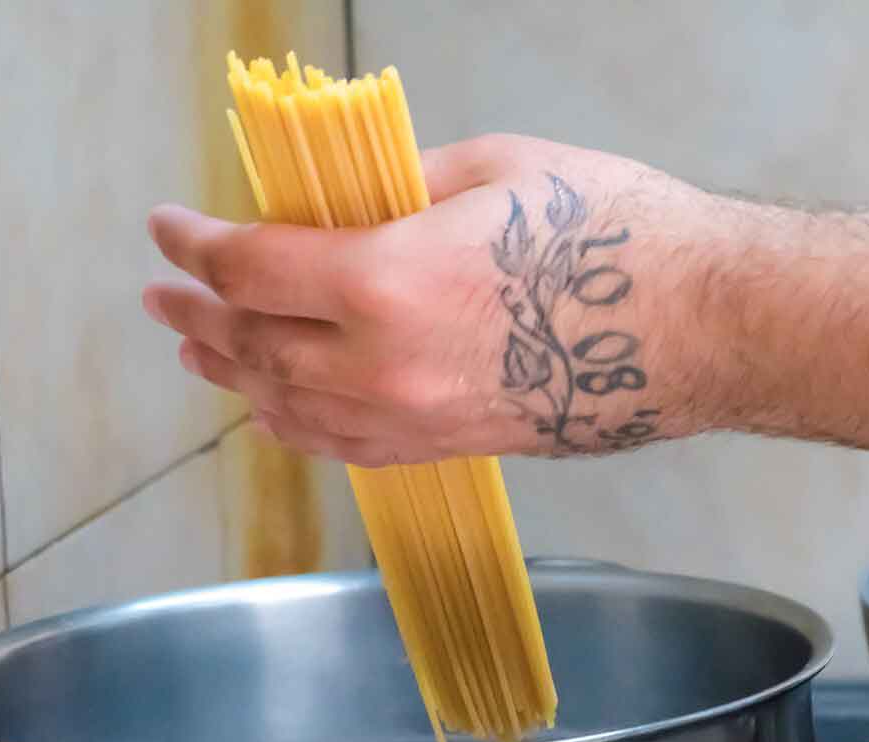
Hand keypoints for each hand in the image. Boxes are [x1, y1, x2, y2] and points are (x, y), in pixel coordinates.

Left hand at [143, 134, 711, 465]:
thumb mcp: (496, 168)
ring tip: (200, 357)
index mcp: (386, 281)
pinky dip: (298, 425)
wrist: (706, 327)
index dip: (196, 246)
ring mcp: (418, 419)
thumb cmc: (618, 236)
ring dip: (235, 379)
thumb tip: (352, 201)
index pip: (251, 269)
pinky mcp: (454, 447)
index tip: (171, 228)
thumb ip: (401, 187)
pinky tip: (279, 411)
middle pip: (255, 348)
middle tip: (162, 298)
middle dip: (196, 318)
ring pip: (291, 410)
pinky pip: (348, 447)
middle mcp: (385, 366)